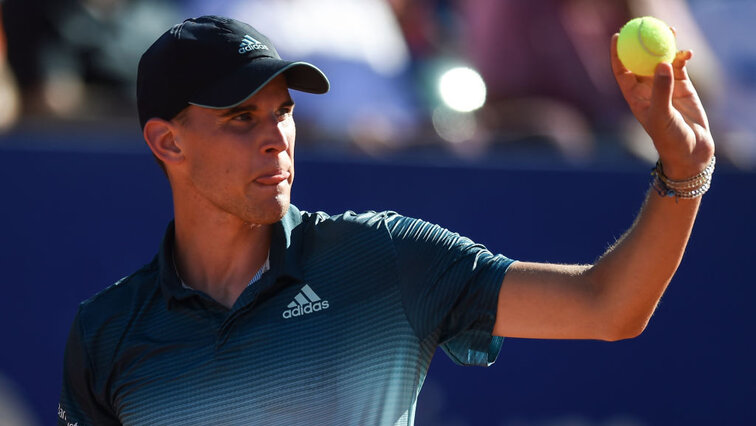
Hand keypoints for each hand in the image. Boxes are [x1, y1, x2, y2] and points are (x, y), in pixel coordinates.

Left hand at [610, 33, 714, 179]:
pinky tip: (687, 53)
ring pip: (661, 60)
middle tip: (645, 25)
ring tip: (670, 30)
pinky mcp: (683, 87)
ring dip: (665, 45)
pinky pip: (680, 66)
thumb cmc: (668, 138)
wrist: (690, 151)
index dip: (617, 53)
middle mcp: (647, 90)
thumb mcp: (661, 114)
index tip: (617, 36)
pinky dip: (682, 57)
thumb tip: (661, 63)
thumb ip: (661, 89)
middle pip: (641, 61)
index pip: (622, 71)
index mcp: (634, 97)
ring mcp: (665, 87)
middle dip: (642, 43)